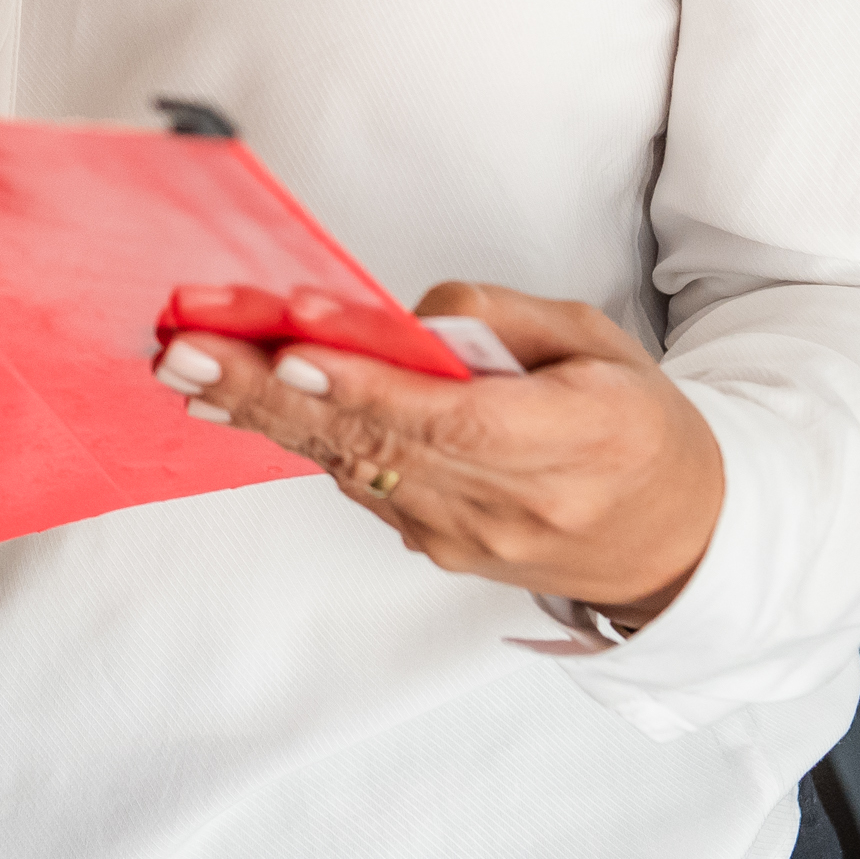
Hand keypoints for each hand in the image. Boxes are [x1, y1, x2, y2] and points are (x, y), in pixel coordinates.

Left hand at [151, 282, 724, 623]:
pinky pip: (354, 477)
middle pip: (377, 442)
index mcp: (575, 441)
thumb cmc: (635, 425)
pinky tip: (229, 398)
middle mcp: (511, 503)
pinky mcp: (433, 543)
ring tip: (183, 365)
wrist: (676, 541)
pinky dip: (292, 434)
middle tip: (188, 350)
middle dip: (270, 391)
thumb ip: (502, 320)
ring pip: (348, 462)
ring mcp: (465, 534)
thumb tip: (407, 317)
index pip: (454, 421)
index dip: (368, 389)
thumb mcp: (597, 343)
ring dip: (259, 411)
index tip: (294, 355)